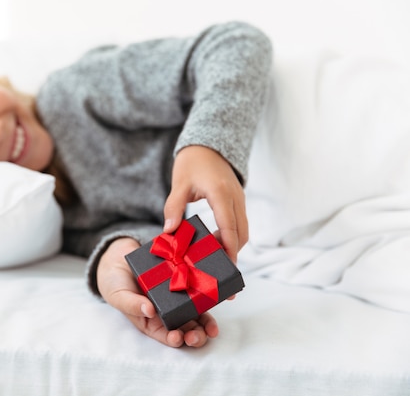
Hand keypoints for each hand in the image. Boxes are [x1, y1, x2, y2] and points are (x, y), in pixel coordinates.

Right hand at [96, 237, 218, 347]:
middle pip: (185, 329)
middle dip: (195, 335)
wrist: (118, 258)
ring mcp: (177, 298)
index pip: (165, 335)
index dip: (174, 339)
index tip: (178, 338)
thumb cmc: (115, 282)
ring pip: (196, 314)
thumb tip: (148, 311)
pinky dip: (206, 296)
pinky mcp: (183, 281)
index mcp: (151, 322)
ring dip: (206, 322)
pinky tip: (213, 297)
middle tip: (201, 334)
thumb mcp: (118, 295)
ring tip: (212, 326)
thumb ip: (131, 304)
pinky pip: (197, 290)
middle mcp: (167, 313)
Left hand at [163, 145, 247, 262]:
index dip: (229, 248)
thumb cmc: (192, 162)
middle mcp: (235, 197)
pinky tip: (214, 241)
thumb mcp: (179, 184)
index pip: (229, 226)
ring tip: (211, 254)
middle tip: (215, 265)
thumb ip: (174, 208)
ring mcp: (239, 199)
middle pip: (241, 233)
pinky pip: (239, 222)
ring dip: (231, 243)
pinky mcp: (238, 201)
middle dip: (232, 251)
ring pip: (242, 229)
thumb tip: (169, 232)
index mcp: (221, 193)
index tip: (226, 264)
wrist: (207, 146)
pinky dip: (231, 234)